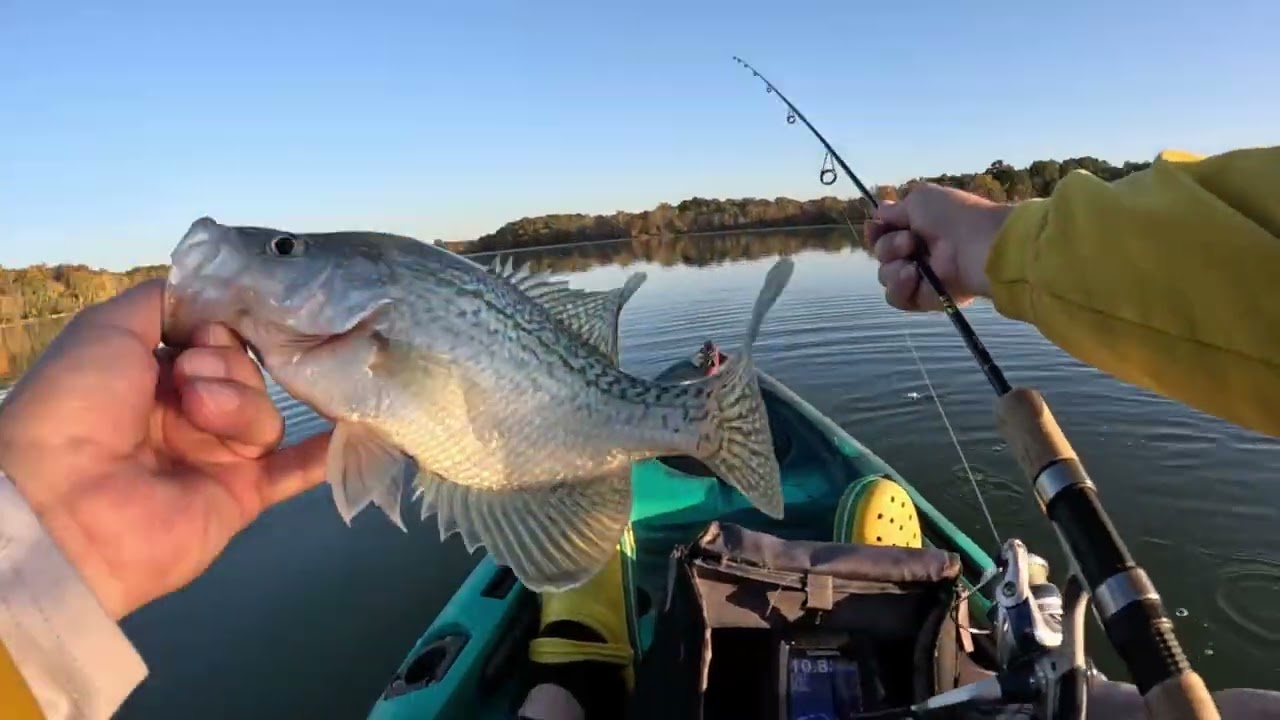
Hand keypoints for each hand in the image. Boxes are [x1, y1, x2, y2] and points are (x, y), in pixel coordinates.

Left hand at [0, 280, 329, 618]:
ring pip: (264, 412)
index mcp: (152, 375)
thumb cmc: (76, 409)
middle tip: (190, 381)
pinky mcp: (242, 495)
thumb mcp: (105, 331)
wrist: (65, 505)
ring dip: (237, 405)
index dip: (219, 329)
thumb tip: (211, 291)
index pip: (215, 339)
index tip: (208, 331)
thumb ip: (160, 301)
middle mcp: (186, 414)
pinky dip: (325, 452)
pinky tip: (353, 429)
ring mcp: (216, 456)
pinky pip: (296, 469)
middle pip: (245, 371)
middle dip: (225, 366)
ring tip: (201, 415)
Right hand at [863, 183, 1013, 310]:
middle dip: (889, 247)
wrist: (980, 245)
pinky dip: (900, 287)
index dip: (876, 231)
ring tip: (913, 265)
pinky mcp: (925, 299)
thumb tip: (880, 210)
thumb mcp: (920, 200)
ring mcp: (921, 277)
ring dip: (893, 268)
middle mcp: (917, 252)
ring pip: (885, 276)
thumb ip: (895, 209)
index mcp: (917, 227)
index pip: (883, 233)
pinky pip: (897, 298)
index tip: (876, 227)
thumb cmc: (952, 216)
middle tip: (910, 242)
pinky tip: (914, 277)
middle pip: (881, 255)